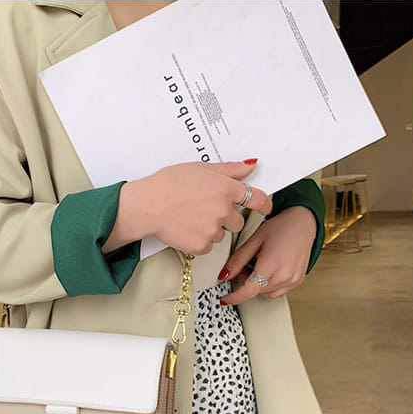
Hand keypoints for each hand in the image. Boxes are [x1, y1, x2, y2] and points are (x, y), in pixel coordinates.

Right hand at [103, 160, 271, 254]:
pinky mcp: (201, 245)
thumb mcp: (200, 168)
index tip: (266, 207)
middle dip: (226, 218)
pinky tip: (186, 229)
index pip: (257, 199)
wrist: (146, 205)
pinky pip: (208, 247)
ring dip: (212, 230)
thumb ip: (229, 170)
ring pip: (222, 235)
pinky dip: (199, 241)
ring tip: (190, 218)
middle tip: (205, 211)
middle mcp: (223, 210)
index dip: (264, 204)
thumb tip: (250, 166)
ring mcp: (213, 229)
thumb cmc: (168, 184)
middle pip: (238, 221)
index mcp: (226, 188)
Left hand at [218, 206, 316, 305]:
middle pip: (256, 291)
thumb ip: (237, 261)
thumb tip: (224, 275)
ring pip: (266, 293)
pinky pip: (277, 291)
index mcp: (271, 265)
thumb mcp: (253, 241)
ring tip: (261, 264)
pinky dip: (268, 285)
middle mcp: (284, 275)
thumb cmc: (281, 227)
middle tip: (248, 264)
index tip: (225, 299)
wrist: (303, 223)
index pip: (249, 290)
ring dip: (258, 284)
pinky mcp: (297, 281)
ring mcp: (292, 280)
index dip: (234, 297)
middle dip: (246, 281)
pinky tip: (270, 269)